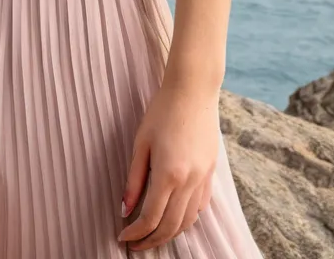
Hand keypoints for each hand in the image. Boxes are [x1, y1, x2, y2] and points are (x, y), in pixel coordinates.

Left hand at [117, 82, 218, 251]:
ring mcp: (203, 178)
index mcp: (169, 173)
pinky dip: (187, 218)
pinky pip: (200, 206)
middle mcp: (190, 181)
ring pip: (188, 220)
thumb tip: (125, 209)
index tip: (122, 237)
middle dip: (151, 240)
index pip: (151, 218)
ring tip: (152, 234)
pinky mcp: (211, 172)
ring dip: (170, 233)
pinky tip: (174, 216)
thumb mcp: (141, 143)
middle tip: (135, 244)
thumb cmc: (162, 111)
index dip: (135, 233)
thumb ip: (133, 179)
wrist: (193, 90)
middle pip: (171, 226)